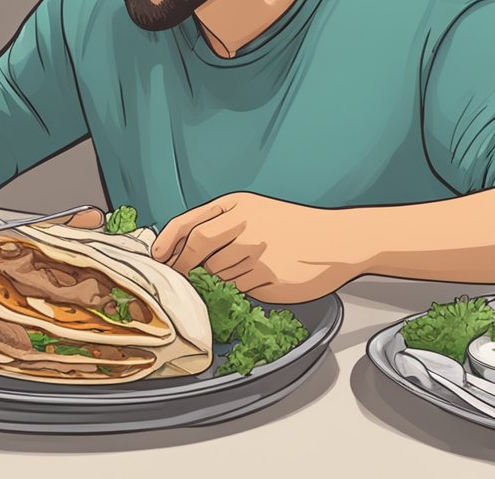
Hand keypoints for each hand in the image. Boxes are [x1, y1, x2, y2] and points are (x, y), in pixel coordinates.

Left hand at [150, 192, 366, 303]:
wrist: (337, 241)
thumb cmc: (295, 228)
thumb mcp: (257, 211)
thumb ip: (222, 223)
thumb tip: (180, 249)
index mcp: (239, 205)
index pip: (190, 223)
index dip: (167, 242)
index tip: (157, 256)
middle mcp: (245, 225)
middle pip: (197, 248)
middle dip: (184, 265)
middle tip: (182, 276)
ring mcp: (256, 252)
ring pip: (217, 272)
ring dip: (217, 278)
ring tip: (239, 272)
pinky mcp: (267, 277)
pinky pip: (239, 289)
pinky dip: (240, 288)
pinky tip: (257, 278)